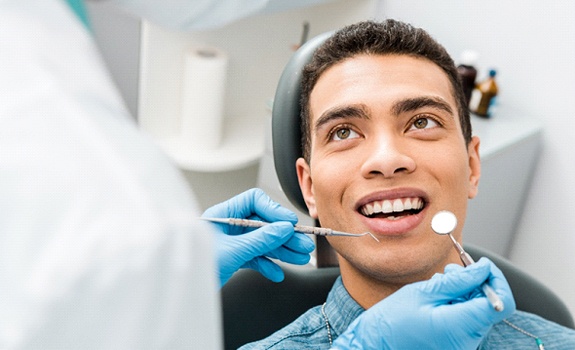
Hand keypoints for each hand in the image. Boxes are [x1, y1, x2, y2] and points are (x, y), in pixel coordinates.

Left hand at [202, 188, 314, 286]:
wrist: (182, 294)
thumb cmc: (195, 268)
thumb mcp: (233, 251)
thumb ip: (260, 239)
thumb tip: (283, 229)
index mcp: (222, 214)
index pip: (254, 201)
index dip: (274, 210)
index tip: (289, 223)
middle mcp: (227, 226)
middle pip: (262, 223)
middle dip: (283, 235)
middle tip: (302, 244)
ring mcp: (230, 242)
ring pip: (262, 242)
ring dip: (281, 250)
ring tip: (299, 257)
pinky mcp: (232, 258)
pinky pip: (255, 257)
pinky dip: (267, 264)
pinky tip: (276, 273)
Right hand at [332, 258, 515, 348]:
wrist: (374, 345)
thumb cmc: (391, 321)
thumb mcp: (423, 292)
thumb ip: (458, 281)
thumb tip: (484, 269)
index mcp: (460, 327)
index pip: (501, 303)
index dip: (495, 280)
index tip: (481, 266)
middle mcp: (467, 342)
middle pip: (489, 306)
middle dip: (474, 284)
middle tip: (448, 273)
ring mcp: (462, 346)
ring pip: (477, 312)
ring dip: (463, 294)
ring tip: (436, 288)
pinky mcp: (455, 346)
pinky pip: (466, 322)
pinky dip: (456, 306)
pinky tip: (436, 301)